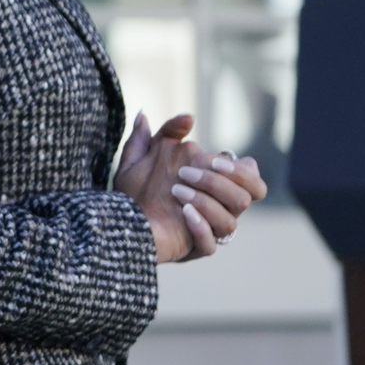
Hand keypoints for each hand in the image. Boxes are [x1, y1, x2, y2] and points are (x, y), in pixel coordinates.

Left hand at [114, 112, 267, 261]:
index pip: (250, 178)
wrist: (114, 219)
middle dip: (223, 182)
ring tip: (175, 191)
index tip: (214, 158)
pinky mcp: (194, 249)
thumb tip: (188, 116)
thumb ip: (165, 134)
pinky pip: (210, 245)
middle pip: (248, 197)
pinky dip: (200, 227)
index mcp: (215, 186)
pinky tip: (183, 213)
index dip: (241, 170)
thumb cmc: (133, 189)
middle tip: (187, 172)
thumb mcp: (144, 156)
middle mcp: (218, 209)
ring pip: (231, 221)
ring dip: (206, 201)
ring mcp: (208, 230)